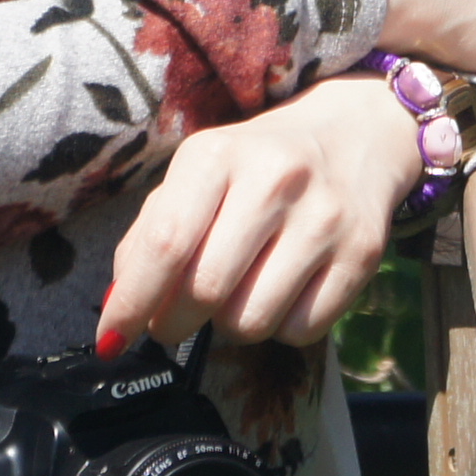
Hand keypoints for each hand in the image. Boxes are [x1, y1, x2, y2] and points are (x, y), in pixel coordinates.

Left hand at [96, 75, 420, 353]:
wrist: (353, 136)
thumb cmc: (253, 167)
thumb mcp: (195, 177)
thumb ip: (149, 237)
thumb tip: (119, 310)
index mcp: (217, 154)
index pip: (165, 244)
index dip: (132, 304)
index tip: (113, 339)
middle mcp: (275, 179)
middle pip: (206, 292)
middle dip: (176, 322)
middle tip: (175, 318)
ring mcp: (324, 218)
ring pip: (252, 322)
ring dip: (231, 324)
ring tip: (239, 291)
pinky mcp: (363, 254)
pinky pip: (300, 331)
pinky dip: (281, 326)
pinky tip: (283, 290)